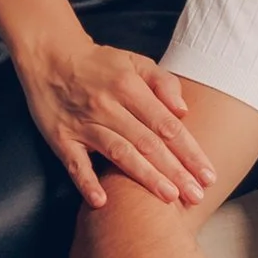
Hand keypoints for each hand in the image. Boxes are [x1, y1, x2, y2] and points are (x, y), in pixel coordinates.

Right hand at [16, 27, 216, 209]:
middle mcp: (108, 106)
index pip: (166, 125)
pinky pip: (75, 164)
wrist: (49, 55)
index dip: (189, 151)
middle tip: (196, 195)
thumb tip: (184, 110)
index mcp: (129, 87)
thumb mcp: (134, 61)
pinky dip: (86, 182)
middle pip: (149, 143)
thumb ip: (162, 82)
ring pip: (119, 153)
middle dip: (175, 171)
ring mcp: (84, 124)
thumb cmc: (99, 63)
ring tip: (169, 198)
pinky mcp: (61, 138)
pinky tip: (102, 202)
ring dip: (145, 177)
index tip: (207, 174)